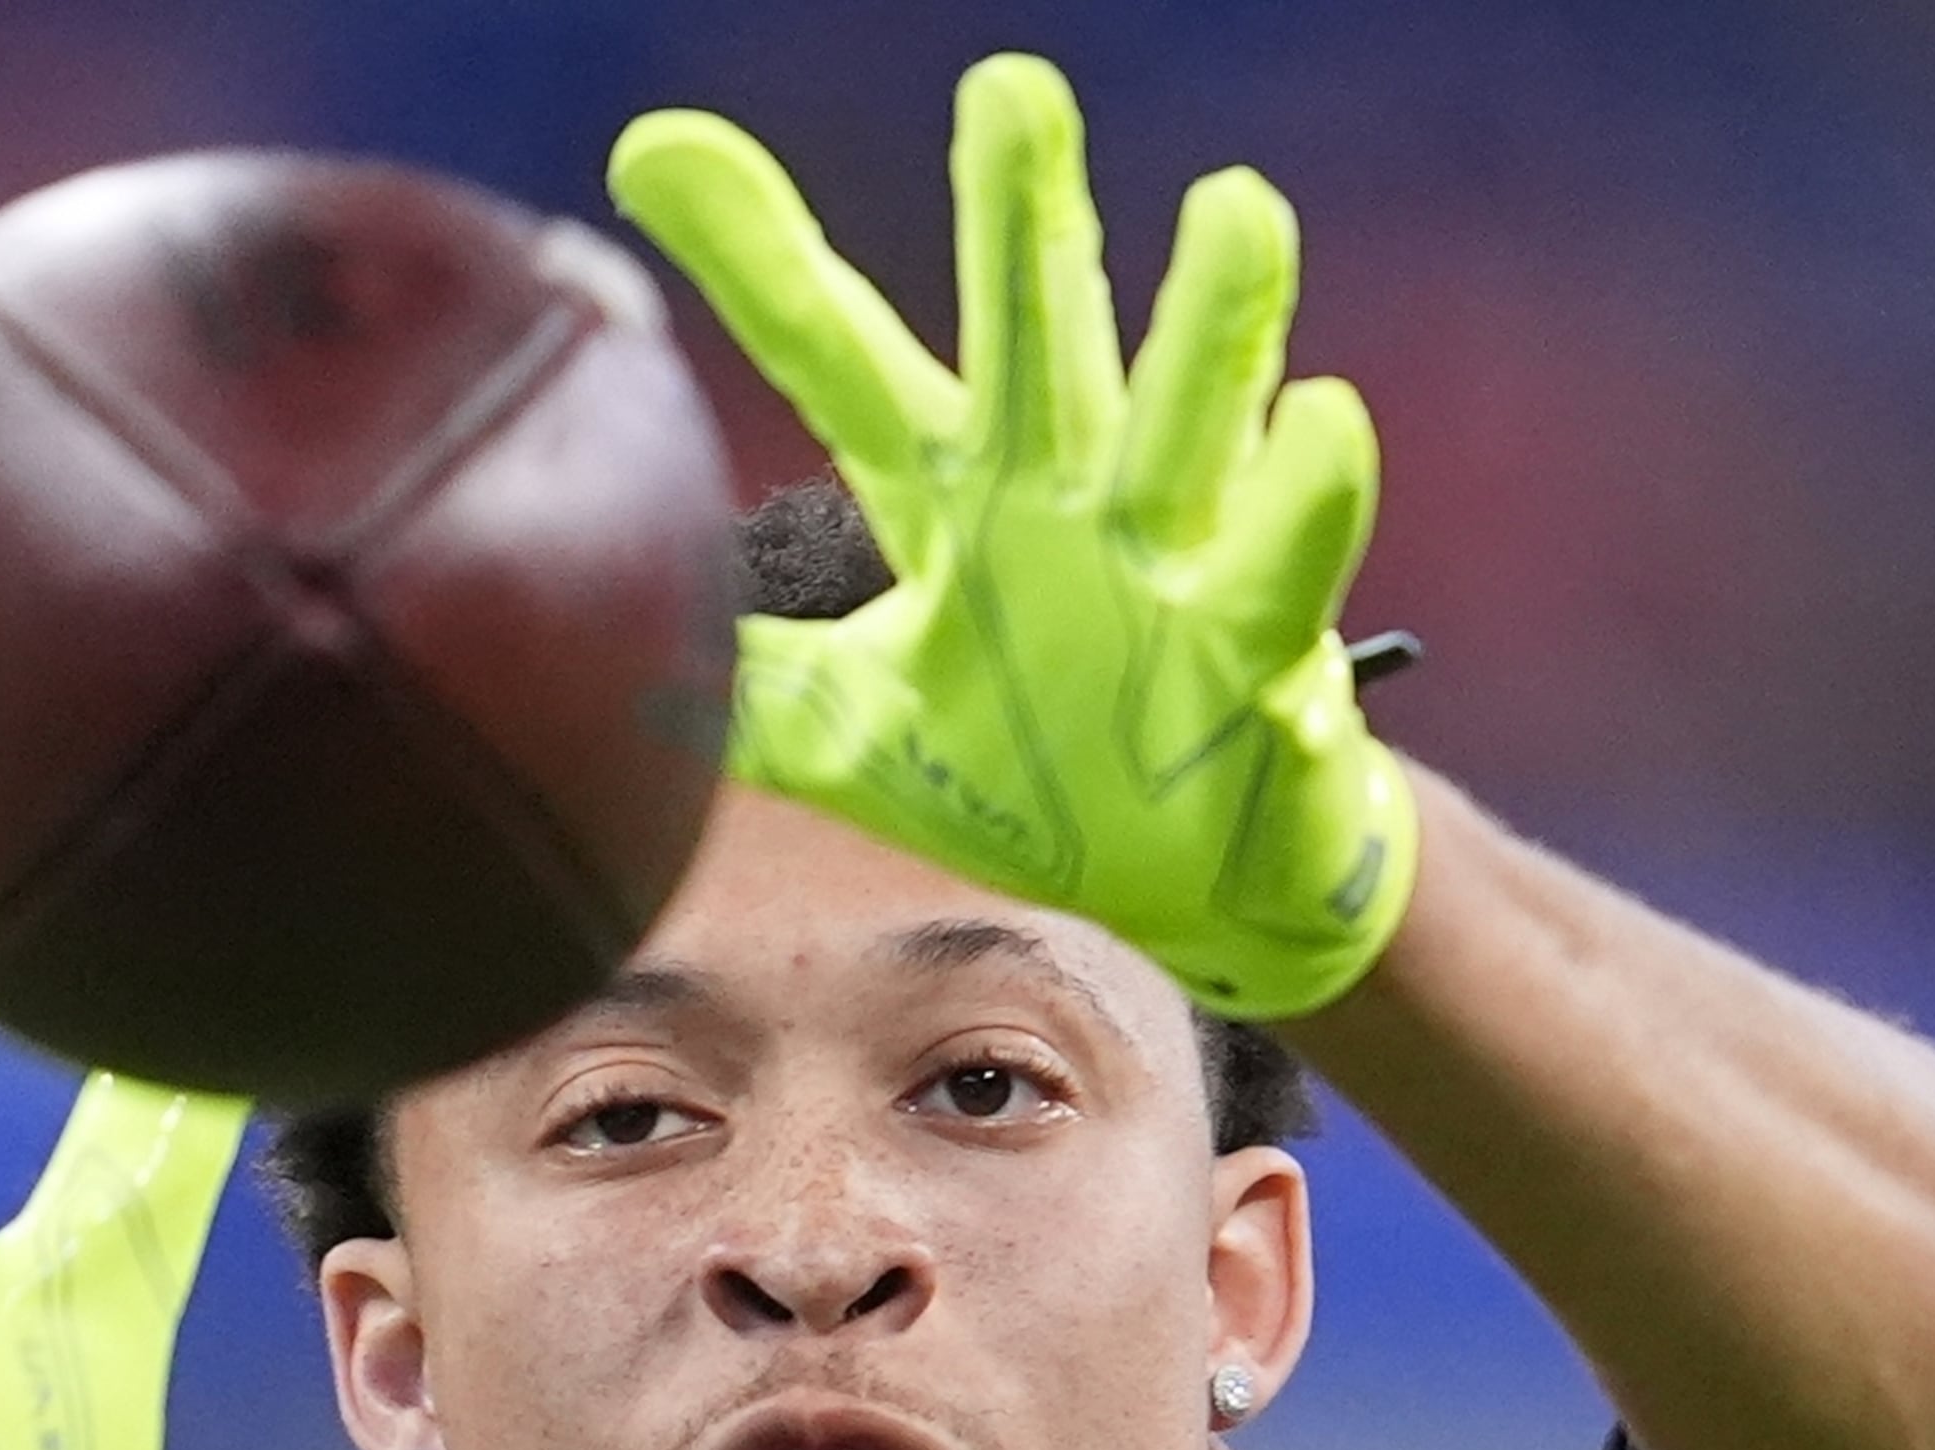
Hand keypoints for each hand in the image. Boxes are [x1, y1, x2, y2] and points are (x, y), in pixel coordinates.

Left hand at [609, 52, 1414, 1017]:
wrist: (1201, 878)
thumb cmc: (1043, 779)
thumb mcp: (864, 737)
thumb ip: (753, 693)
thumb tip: (611, 673)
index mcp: (956, 499)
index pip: (837, 356)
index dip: (756, 259)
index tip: (654, 151)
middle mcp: (1066, 495)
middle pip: (1032, 338)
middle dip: (1023, 218)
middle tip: (1008, 86)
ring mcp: (1170, 560)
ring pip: (1191, 418)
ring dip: (1215, 322)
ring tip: (1235, 206)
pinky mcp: (1258, 650)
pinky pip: (1280, 568)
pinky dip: (1304, 499)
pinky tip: (1323, 418)